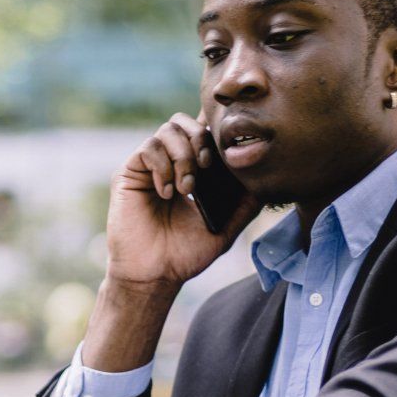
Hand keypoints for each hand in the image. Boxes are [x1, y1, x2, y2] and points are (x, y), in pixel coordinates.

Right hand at [105, 112, 261, 290]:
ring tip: (187, 188)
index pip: (200, 132)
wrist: (155, 274)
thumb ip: (245, 205)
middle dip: (200, 139)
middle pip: (182, 121)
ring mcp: (148, 167)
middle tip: (207, 167)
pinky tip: (168, 193)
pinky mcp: (129, 174)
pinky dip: (163, 167)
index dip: (213, 130)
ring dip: (183, 156)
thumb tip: (267, 182)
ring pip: (167, 131)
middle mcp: (167, 164)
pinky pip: (148, 149)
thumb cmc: (186, 254)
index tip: (226, 150)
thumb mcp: (225, 228)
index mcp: (189, 170)